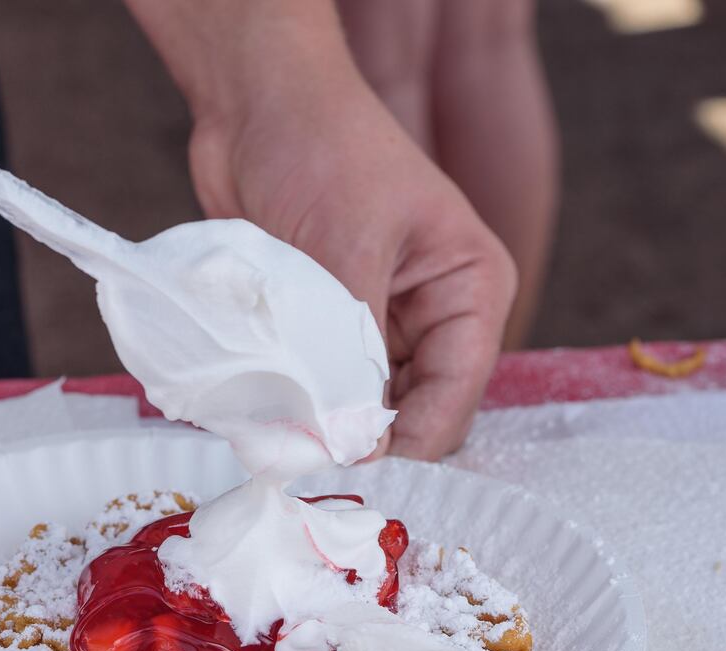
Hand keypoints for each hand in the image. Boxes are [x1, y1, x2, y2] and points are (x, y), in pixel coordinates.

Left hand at [185, 60, 515, 458]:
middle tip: (315, 467)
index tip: (357, 472)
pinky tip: (274, 416)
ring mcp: (381, 323)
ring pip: (367, 407)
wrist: (255, 103)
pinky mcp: (330, 328)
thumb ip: (351, 351)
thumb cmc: (321, 149)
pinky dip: (303, 404)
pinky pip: (325, 387)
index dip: (411, 441)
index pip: (457, 394)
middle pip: (416, 412)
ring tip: (289, 443)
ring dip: (331, 425)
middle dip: (370, 439)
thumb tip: (352, 441)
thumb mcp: (346, 252)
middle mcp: (435, 314)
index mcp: (470, 289)